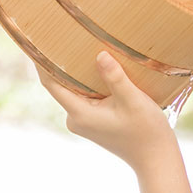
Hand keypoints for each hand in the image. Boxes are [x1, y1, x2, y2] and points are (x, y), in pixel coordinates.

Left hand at [35, 50, 175, 171]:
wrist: (155, 158)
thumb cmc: (146, 131)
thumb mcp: (133, 101)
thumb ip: (115, 78)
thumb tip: (99, 55)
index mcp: (80, 114)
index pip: (52, 84)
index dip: (42, 63)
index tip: (37, 42)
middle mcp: (76, 119)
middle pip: (62, 85)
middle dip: (63, 62)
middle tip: (64, 34)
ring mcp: (84, 121)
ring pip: (75, 90)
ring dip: (79, 71)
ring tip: (82, 45)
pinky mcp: (93, 121)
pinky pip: (85, 96)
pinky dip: (90, 81)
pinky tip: (100, 68)